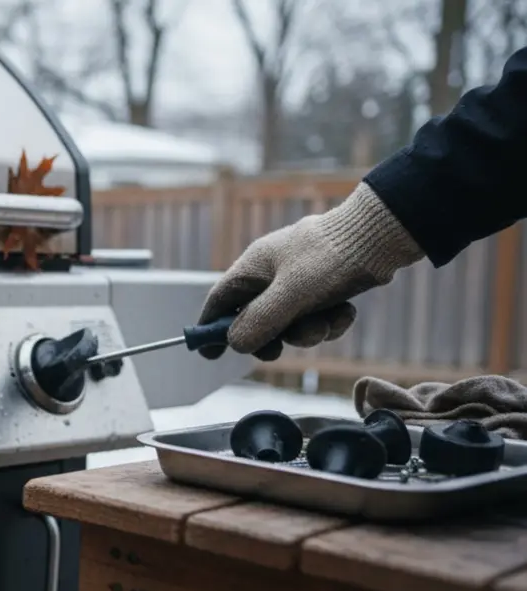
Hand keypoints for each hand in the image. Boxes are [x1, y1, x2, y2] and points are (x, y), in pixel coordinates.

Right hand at [197, 182, 424, 360]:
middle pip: (256, 318)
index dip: (211, 327)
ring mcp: (300, 280)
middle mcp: (273, 273)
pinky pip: (317, 317)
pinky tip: (345, 313)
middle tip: (278, 351)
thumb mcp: (291, 294)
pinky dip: (329, 322)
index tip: (209, 354)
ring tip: (326, 323)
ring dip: (308, 332)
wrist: (383, 236)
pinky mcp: (326, 287)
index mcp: (254, 266)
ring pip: (291, 323)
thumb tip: (235, 343)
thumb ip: (259, 321)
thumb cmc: (331, 258)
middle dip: (272, 337)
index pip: (220, 300)